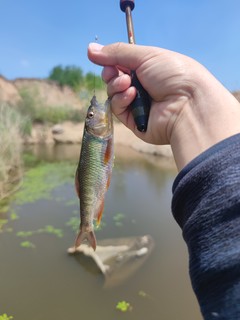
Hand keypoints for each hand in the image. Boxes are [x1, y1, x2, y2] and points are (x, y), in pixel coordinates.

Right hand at [88, 42, 239, 169]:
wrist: (187, 104)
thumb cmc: (172, 74)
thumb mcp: (145, 56)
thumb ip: (117, 52)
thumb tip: (90, 48)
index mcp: (148, 69)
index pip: (122, 64)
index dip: (111, 62)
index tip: (106, 60)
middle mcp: (143, 87)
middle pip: (114, 79)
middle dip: (111, 74)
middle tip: (115, 72)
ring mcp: (138, 105)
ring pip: (113, 94)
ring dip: (116, 86)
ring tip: (128, 84)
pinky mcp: (135, 121)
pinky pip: (118, 109)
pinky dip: (121, 100)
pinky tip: (132, 95)